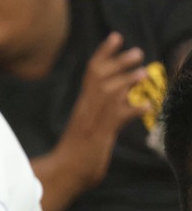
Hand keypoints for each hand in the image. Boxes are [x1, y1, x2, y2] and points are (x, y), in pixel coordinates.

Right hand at [62, 32, 149, 186]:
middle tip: (137, 51)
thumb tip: (127, 93)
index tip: (116, 37)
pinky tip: (148, 107)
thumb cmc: (77, 153)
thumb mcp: (94, 125)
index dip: (104, 53)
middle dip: (117, 61)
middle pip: (99, 77)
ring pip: (107, 93)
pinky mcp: (98, 135)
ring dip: (126, 80)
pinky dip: (134, 110)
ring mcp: (91, 121)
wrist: (63, 173)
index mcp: (82, 105)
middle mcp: (85, 109)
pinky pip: (117, 118)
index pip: (91, 72)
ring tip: (144, 72)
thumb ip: (108, 108)